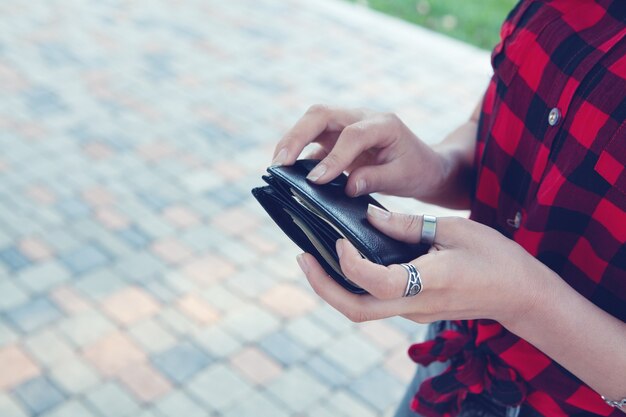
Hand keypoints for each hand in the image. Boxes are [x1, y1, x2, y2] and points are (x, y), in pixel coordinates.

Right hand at [272, 105, 446, 198]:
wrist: (423, 164)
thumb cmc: (416, 170)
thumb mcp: (403, 177)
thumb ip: (376, 180)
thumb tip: (347, 187)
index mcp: (383, 123)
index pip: (352, 134)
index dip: (333, 157)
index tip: (317, 181)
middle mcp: (361, 117)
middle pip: (321, 114)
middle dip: (297, 136)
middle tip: (280, 163)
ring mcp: (346, 124)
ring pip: (311, 123)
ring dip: (291, 142)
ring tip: (276, 167)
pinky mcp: (336, 137)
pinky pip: (312, 141)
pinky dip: (297, 154)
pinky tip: (285, 172)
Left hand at [296, 205, 551, 326]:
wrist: (522, 295)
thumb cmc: (497, 258)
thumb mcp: (456, 229)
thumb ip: (409, 224)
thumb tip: (370, 215)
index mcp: (429, 282)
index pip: (376, 282)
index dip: (350, 262)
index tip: (340, 237)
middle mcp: (415, 305)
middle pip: (356, 310)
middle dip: (323, 285)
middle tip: (303, 257)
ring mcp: (414, 312)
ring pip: (362, 310)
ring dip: (334, 287)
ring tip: (315, 257)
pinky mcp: (415, 310)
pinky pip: (376, 302)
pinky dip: (355, 284)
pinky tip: (348, 260)